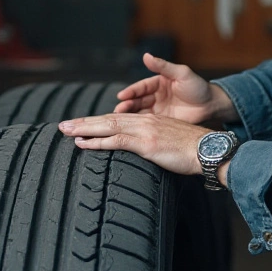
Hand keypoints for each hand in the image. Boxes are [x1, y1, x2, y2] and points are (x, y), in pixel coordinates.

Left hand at [58, 114, 215, 179]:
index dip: (97, 121)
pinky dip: (97, 142)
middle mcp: (145, 121)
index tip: (81, 125)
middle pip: (108, 119)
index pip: (118, 118)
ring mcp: (145, 131)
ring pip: (108, 126)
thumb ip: (154, 144)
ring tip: (65, 131)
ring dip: (84, 128)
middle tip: (63, 125)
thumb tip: (144, 152)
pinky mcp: (147, 143)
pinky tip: (83, 144)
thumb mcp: (169, 144)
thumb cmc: (193, 151)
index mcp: (150, 121)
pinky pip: (117, 141)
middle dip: (84, 122)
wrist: (209, 151)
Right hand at [114, 53, 237, 126]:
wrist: (212, 107)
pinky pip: (148, 124)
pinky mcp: (163, 122)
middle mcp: (156, 96)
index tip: (122, 95)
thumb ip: (163, 66)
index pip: (141, 87)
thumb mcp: (182, 73)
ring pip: (140, 113)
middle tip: (118, 110)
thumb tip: (146, 56)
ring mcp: (159, 110)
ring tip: (121, 119)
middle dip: (126, 105)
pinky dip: (139, 126)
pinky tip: (132, 128)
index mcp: (158, 83)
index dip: (131, 91)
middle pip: (137, 100)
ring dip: (130, 116)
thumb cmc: (199, 87)